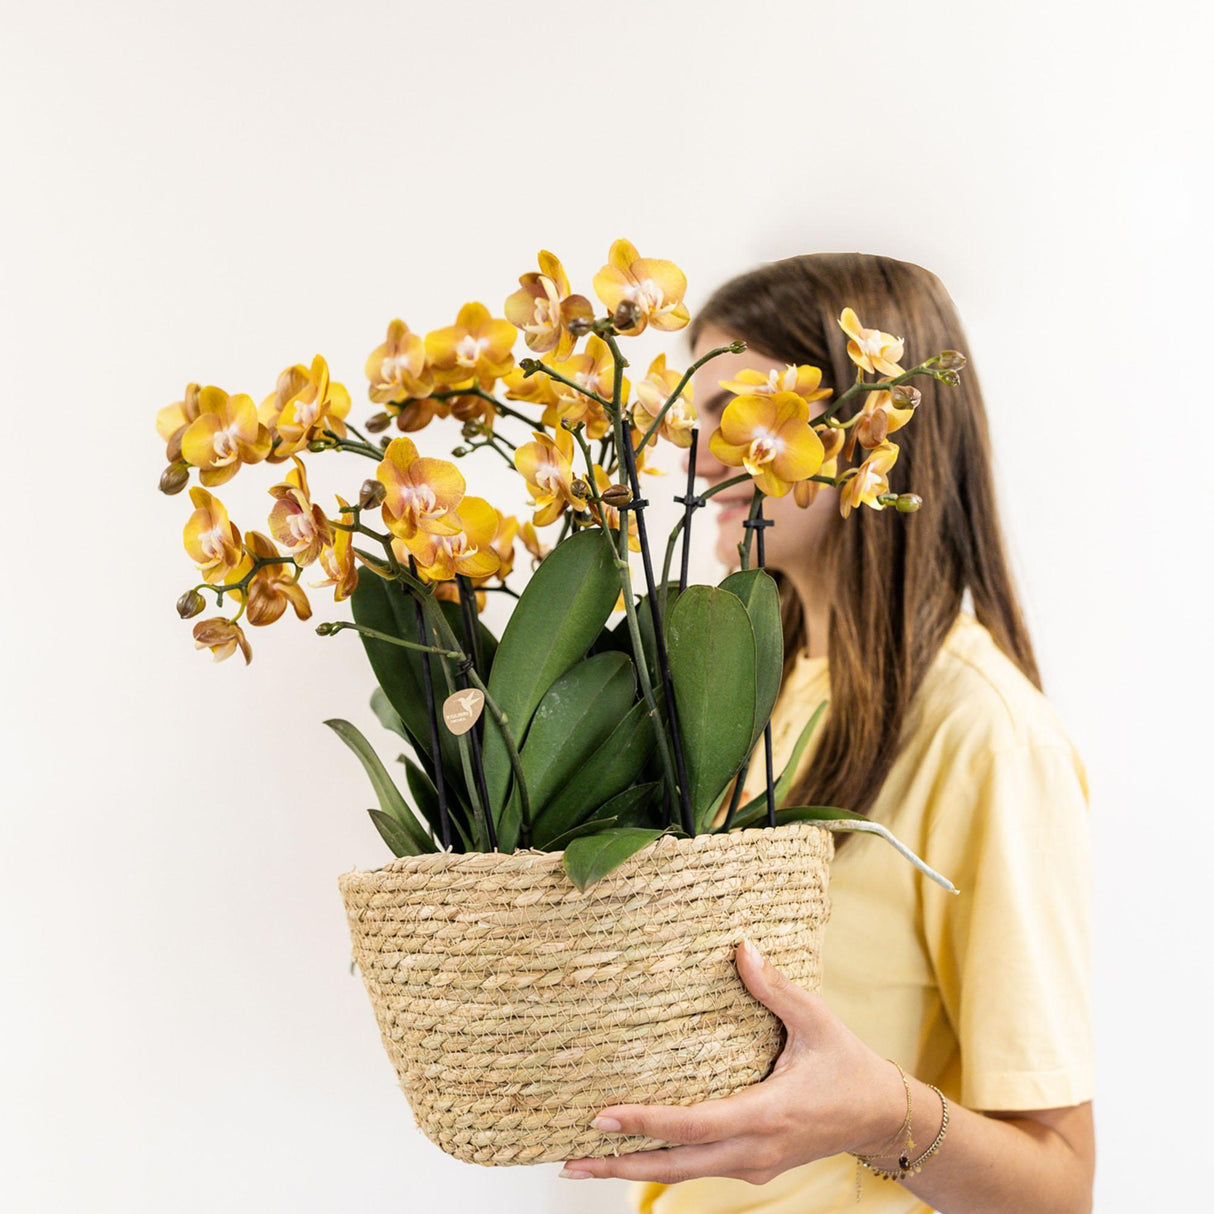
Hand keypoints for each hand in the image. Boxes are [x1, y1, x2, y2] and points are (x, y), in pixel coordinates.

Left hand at [559, 937, 905, 1184]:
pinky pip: (699, 1167)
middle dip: (620, 1165)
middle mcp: (754, 1150)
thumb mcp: (816, 1020)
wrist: (880, 1117)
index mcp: (767, 1114)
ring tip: (584, 1161)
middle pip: (676, 1165)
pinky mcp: (752, 1166)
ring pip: (684, 1173)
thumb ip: (776, 987)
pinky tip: (635, 1151)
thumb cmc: (847, 1065)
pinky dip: (663, 1162)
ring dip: (634, 1169)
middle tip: (570, 1158)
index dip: (646, 1123)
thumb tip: (740, 948)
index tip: (603, 1117)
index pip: (694, 1125)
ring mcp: (753, 1164)